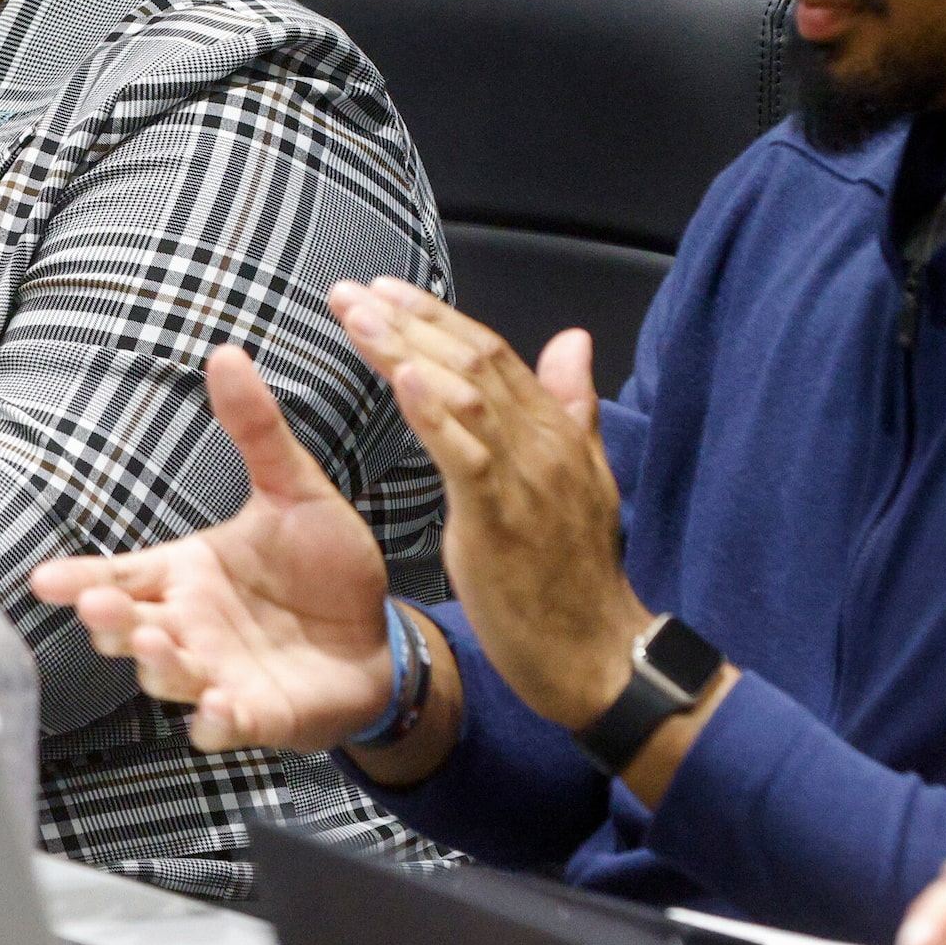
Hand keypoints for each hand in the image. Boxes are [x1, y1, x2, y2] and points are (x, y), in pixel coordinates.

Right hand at [32, 346, 405, 754]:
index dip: (79, 578)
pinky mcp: (255, 715)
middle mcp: (188, 626)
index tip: (45, 580)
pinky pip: (222, 723)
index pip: (120, 573)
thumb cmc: (324, 568)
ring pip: (167, 674)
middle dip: (109, 620)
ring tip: (157, 645)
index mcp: (186, 574)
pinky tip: (214, 708)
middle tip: (102, 607)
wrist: (378, 636)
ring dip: (157, 664)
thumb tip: (227, 353)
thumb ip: (257, 431)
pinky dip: (213, 720)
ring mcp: (216, 673)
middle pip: (128, 627)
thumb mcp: (294, 490)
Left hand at [331, 279, 647, 730]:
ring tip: (357, 317)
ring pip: (465, 394)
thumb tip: (573, 340)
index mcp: (556, 431)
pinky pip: (467, 456)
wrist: (597, 655)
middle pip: (471, 360)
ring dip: (406, 351)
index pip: (492, 352)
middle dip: (406, 321)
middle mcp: (544, 443)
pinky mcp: (504, 521)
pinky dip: (435, 414)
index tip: (383, 290)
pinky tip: (402, 381)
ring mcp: (527, 479)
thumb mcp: (583, 480)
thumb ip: (570, 406)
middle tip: (348, 291)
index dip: (435, 317)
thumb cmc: (576, 575)